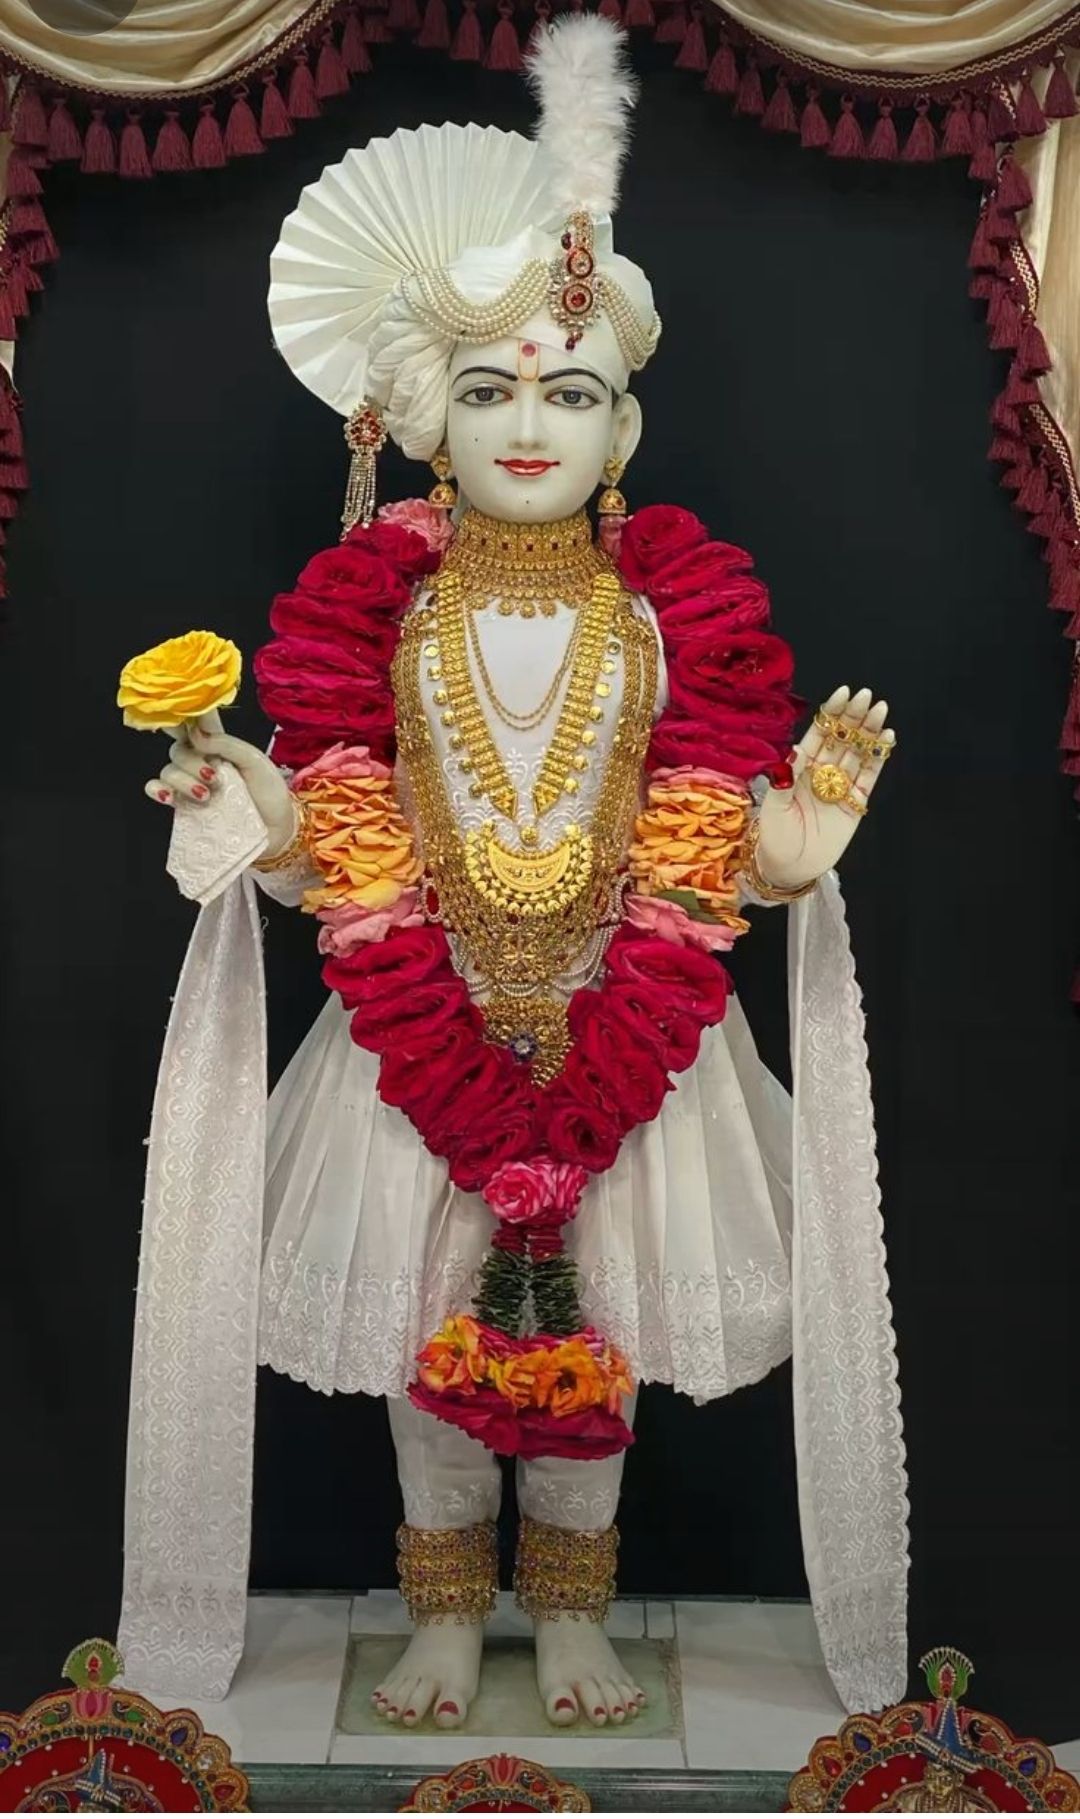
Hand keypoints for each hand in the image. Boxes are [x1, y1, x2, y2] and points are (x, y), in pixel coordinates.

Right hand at [143, 710, 296, 854]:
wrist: (275, 830)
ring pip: (168, 771)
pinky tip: (168, 796)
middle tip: (213, 778)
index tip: (184, 724)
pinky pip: (156, 790)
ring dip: (183, 781)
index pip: (193, 725)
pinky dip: (157, 790)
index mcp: (218, 746)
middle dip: (192, 763)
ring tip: (205, 796)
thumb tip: (194, 732)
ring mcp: (190, 784)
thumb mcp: (255, 761)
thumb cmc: (269, 793)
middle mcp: (201, 762)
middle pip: (178, 750)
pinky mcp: (183, 806)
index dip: (183, 720)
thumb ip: (226, 744)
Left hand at [755, 685, 894, 888]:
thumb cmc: (774, 837)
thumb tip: (794, 751)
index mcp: (800, 769)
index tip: (842, 693)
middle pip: (841, 739)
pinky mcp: (855, 804)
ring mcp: (840, 787)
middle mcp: (821, 773)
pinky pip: (869, 777)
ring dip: (869, 732)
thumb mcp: (774, 806)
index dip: (830, 714)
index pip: (818, 734)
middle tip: (866, 696)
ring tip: (880, 710)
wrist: (788, 869)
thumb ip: (785, 780)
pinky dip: (878, 758)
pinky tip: (886, 738)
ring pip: (857, 753)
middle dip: (853, 717)